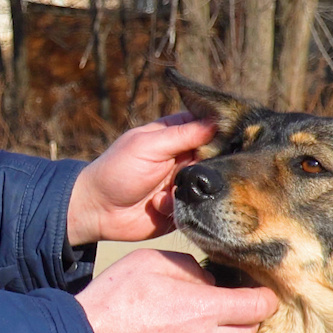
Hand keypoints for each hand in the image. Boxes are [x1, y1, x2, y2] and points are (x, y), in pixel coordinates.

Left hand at [66, 113, 219, 244]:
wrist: (98, 211)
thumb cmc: (117, 170)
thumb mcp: (148, 146)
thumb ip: (182, 134)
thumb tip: (217, 122)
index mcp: (174, 135)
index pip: (207, 125)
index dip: (221, 128)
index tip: (234, 134)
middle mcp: (182, 157)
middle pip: (215, 155)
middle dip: (209, 164)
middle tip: (193, 168)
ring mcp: (184, 182)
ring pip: (209, 183)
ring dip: (190, 187)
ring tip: (167, 189)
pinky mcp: (182, 206)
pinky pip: (196, 206)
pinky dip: (178, 205)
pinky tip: (157, 204)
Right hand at [76, 249, 277, 332]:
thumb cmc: (115, 297)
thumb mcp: (151, 262)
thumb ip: (189, 269)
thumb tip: (209, 281)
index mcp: (205, 309)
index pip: (258, 307)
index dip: (264, 298)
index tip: (259, 293)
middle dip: (244, 319)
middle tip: (226, 306)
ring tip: (201, 329)